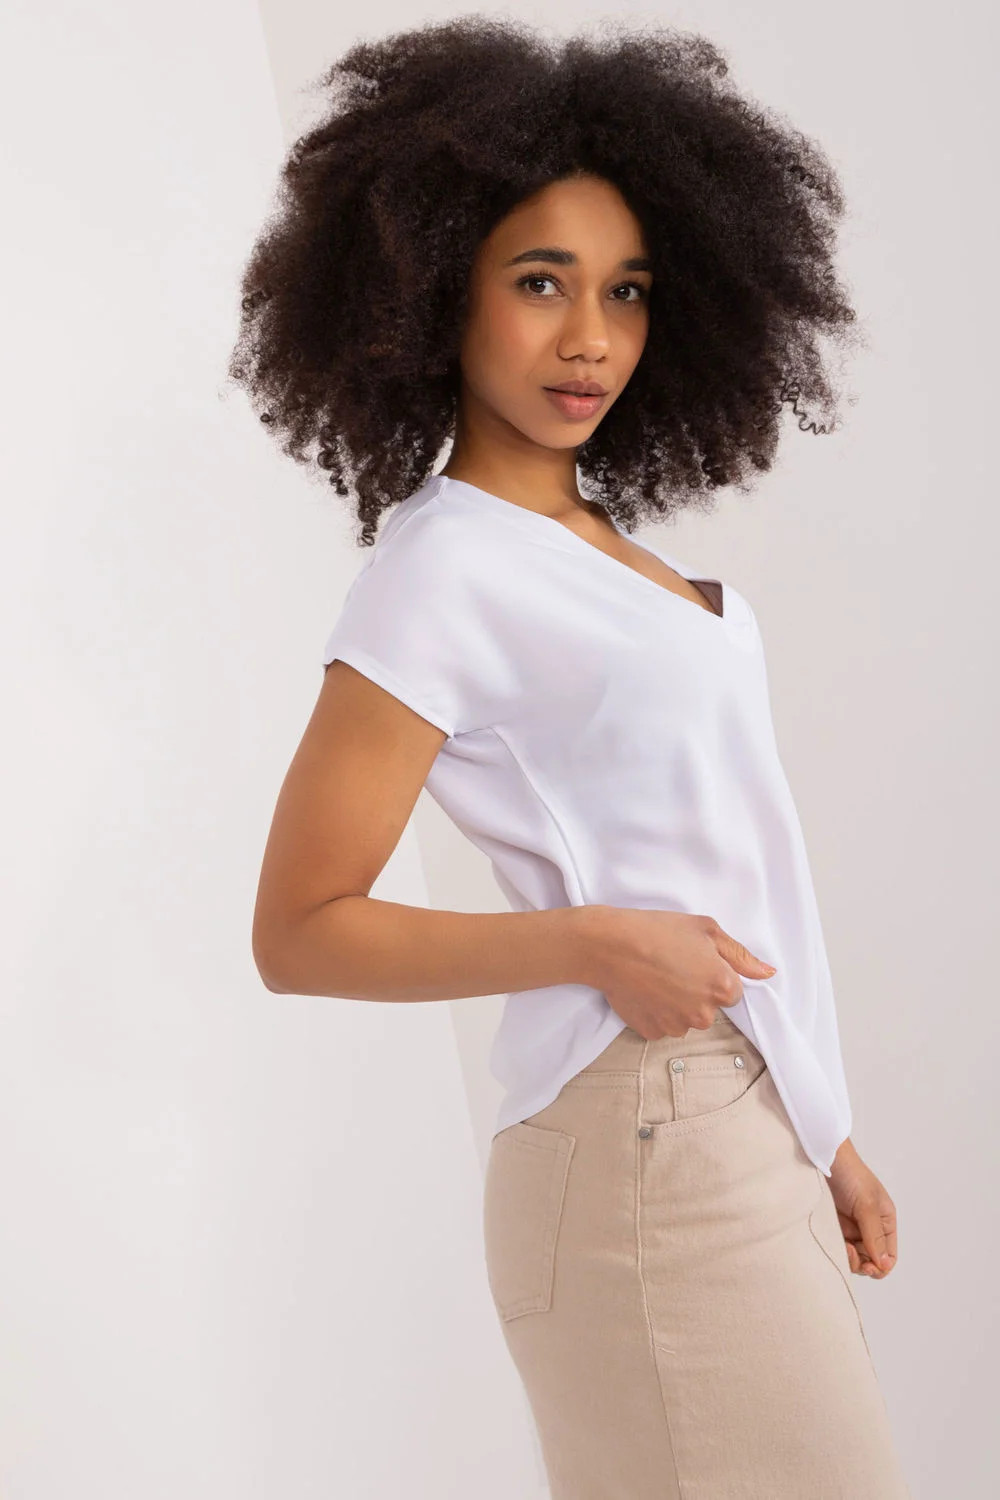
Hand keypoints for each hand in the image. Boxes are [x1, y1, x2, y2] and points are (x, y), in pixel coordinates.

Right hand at [579, 906, 776, 1039]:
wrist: (609, 945)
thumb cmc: (657, 931)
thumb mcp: (706, 929)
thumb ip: (740, 955)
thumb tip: (767, 973)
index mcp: (722, 987)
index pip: (732, 991)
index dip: (713, 974)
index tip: (693, 960)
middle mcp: (703, 1014)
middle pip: (709, 1008)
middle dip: (696, 991)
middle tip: (672, 965)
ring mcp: (676, 1026)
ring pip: (685, 1019)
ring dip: (676, 1003)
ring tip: (655, 976)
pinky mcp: (652, 1032)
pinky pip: (662, 1025)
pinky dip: (655, 1011)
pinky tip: (644, 989)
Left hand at [828, 1138, 897, 1278]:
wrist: (823, 1158)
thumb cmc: (850, 1175)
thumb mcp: (867, 1204)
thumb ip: (874, 1235)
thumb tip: (883, 1264)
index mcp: (885, 1222)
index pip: (889, 1256)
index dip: (881, 1266)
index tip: (869, 1266)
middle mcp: (870, 1228)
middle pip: (870, 1261)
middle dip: (863, 1264)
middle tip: (850, 1254)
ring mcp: (851, 1228)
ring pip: (853, 1257)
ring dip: (849, 1258)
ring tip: (843, 1247)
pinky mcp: (833, 1226)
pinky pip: (838, 1247)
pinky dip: (837, 1250)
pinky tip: (834, 1242)